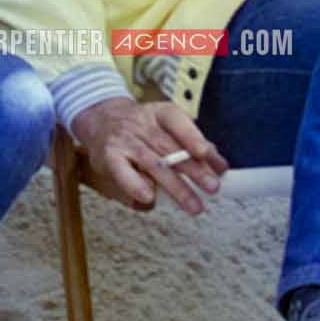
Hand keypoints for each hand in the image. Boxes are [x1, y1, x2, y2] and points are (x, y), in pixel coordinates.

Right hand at [69, 99, 227, 215]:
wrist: (99, 120)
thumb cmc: (141, 128)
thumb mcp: (165, 126)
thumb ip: (192, 145)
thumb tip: (220, 166)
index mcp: (159, 114)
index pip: (176, 121)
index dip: (191, 137)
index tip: (205, 153)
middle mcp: (141, 125)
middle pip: (169, 148)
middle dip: (193, 170)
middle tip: (213, 187)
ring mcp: (124, 141)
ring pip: (153, 164)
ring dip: (175, 187)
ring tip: (195, 206)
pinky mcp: (109, 158)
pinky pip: (122, 173)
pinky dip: (135, 185)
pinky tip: (149, 198)